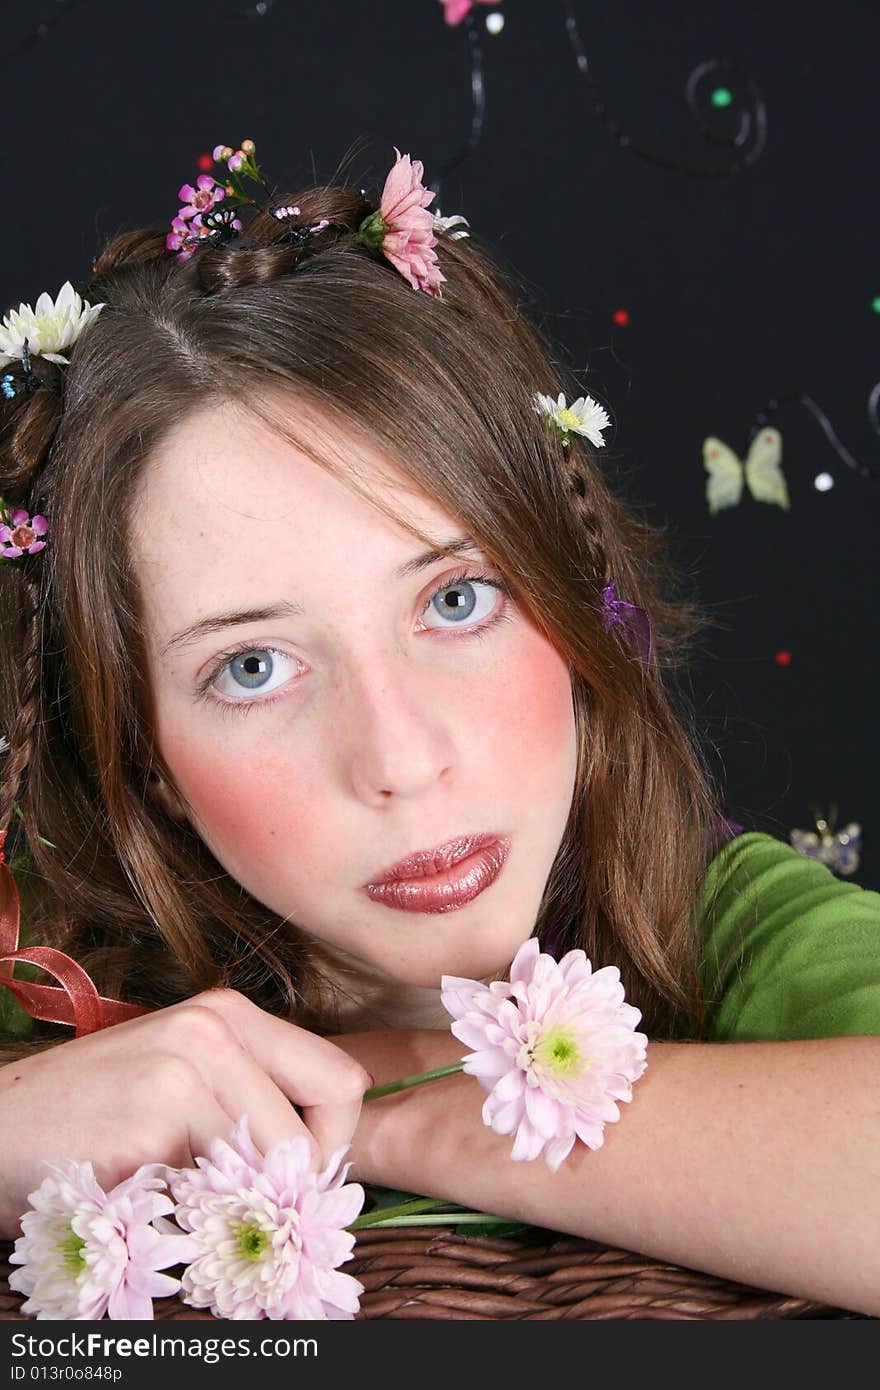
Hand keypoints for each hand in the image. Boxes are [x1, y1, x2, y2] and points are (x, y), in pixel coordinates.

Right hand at [0, 988, 372, 1238]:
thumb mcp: (180, 1082)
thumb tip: (321, 1164)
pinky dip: (192, 1214)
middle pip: (318, 1131)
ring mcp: (183, 1067)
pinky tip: (147, 1196)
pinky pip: (216, 1193)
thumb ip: (250, 1102)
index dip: (328, 1143)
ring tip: (182, 1196)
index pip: (342, 1082)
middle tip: (239, 1205)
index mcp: (231, 1014)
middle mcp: (215, 1026)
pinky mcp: (151, 1118)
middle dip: (289, 1186)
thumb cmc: (92, 1117)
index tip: (287, 1176)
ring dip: (237, 1204)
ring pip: (274, 1168)